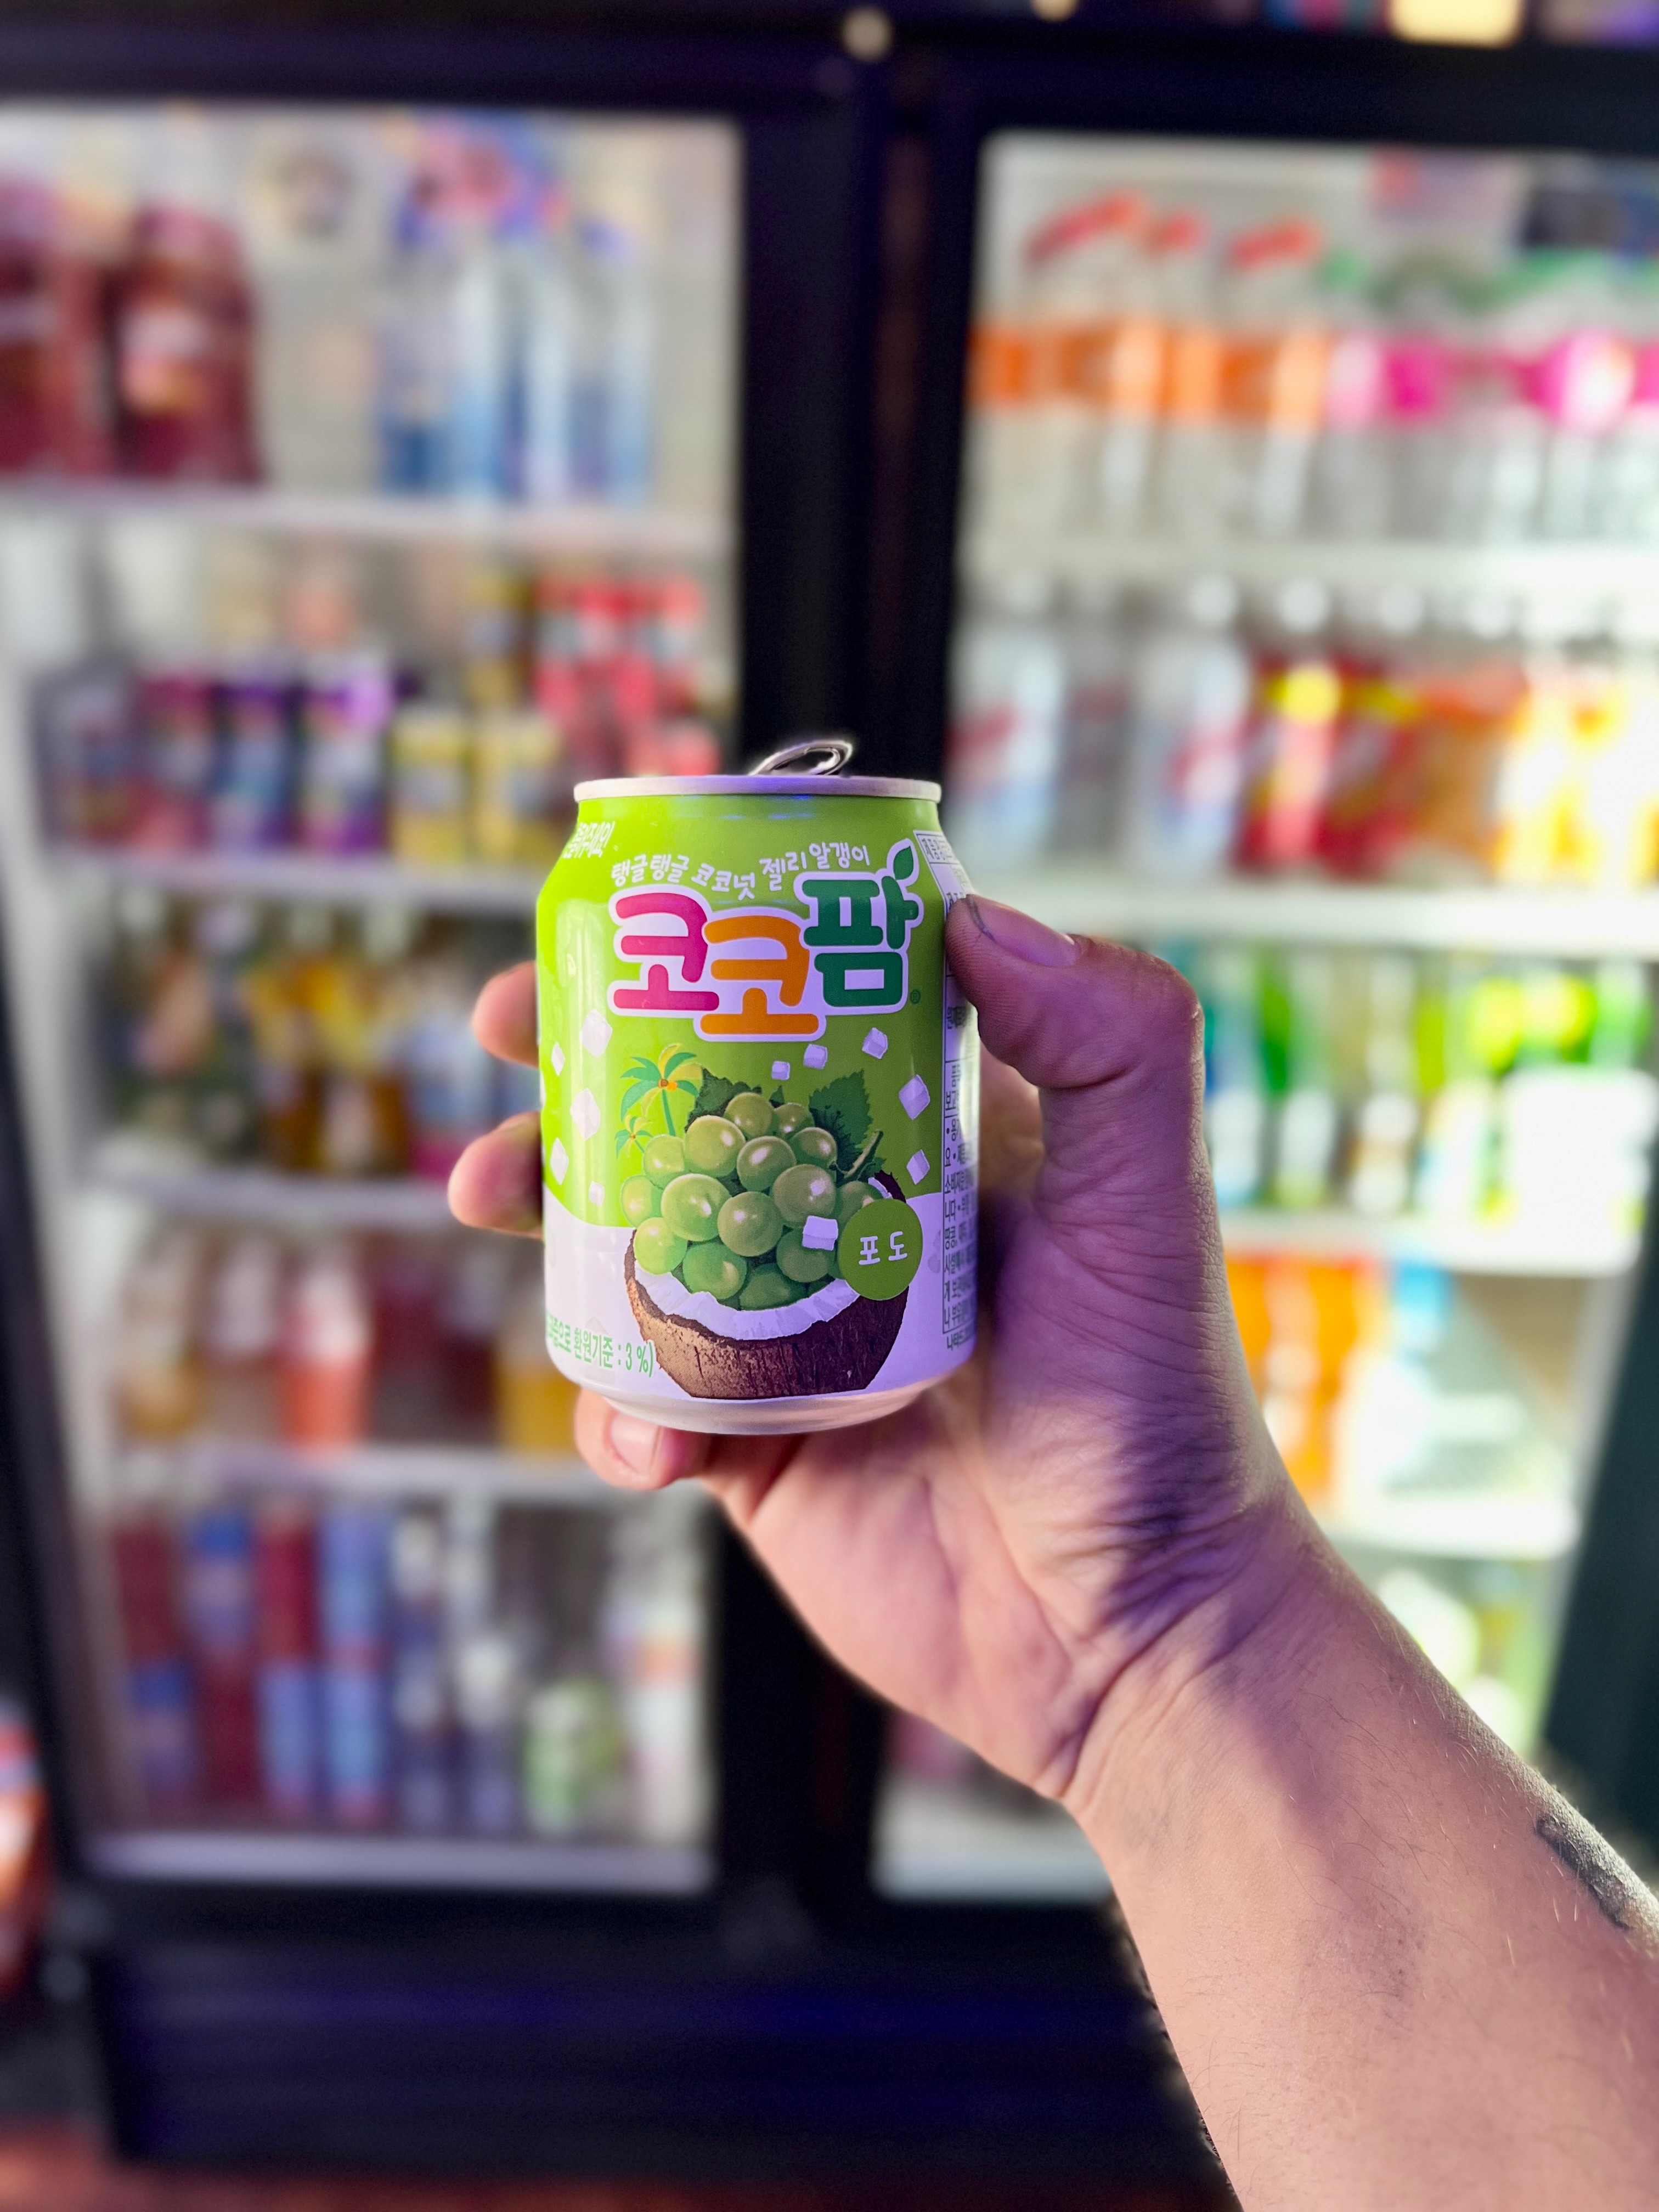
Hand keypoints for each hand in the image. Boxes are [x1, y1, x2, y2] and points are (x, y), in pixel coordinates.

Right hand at [451, 897, 1302, 1809]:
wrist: (1129, 1630)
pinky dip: (615, 1413)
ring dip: (547, 1214)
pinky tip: (648, 1440)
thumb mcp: (1148, 1205)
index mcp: (926, 1146)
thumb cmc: (1157, 1408)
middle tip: (503, 1041)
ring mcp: (784, 1337)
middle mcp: (840, 1226)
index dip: (701, 962)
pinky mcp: (749, 1450)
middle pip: (680, 1118)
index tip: (618, 923)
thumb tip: (974, 911)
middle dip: (578, 1070)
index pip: (797, 1016)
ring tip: (491, 1196)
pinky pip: (637, 1407)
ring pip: (629, 1249)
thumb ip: (1109, 1044)